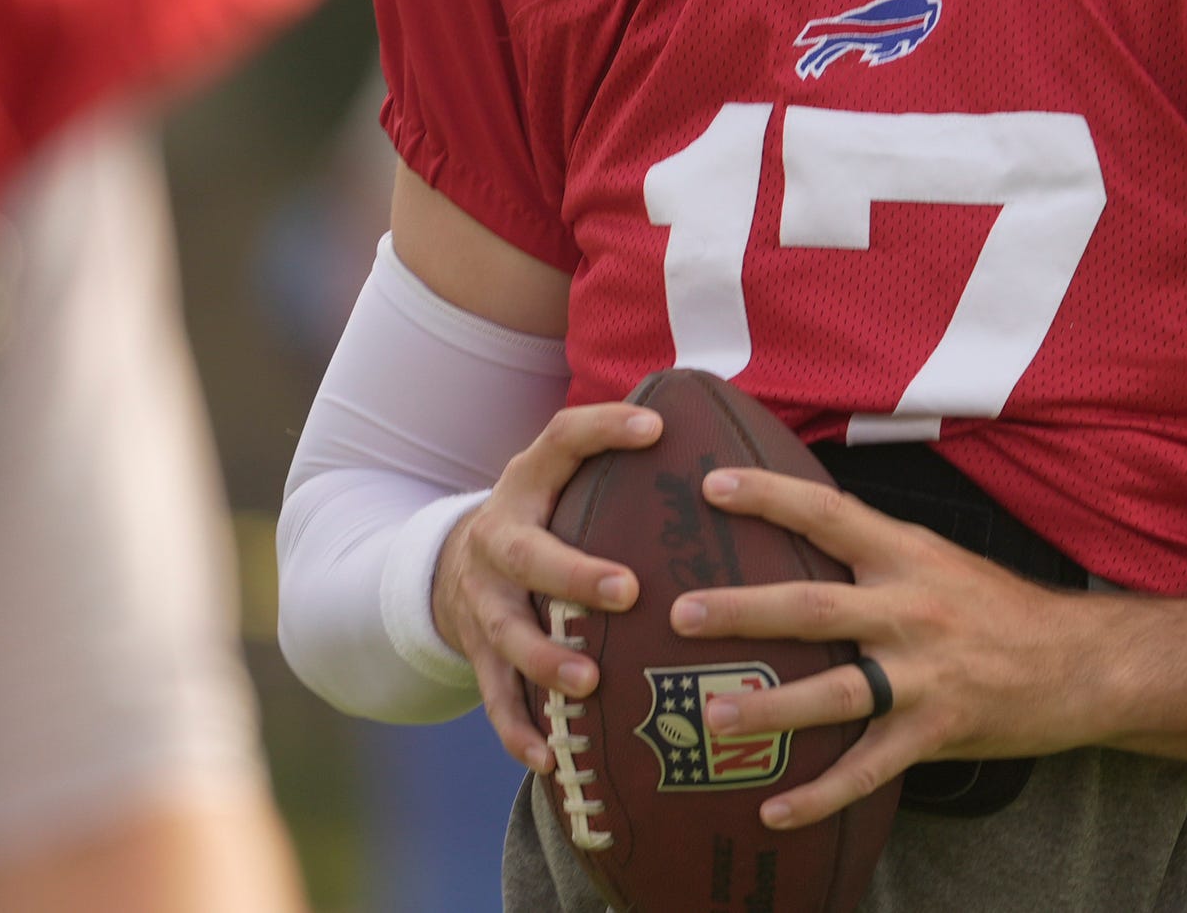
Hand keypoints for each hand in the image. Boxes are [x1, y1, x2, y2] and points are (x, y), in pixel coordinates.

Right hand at [434, 402, 664, 769]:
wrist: (451, 568)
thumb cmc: (549, 520)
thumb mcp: (567, 479)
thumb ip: (629, 467)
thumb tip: (734, 446)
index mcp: (528, 484)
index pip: (562, 439)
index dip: (603, 430)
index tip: (657, 427)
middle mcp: (498, 538)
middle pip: (527, 553)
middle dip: (575, 573)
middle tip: (628, 590)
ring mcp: (482, 599)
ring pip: (506, 632)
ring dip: (546, 658)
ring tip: (589, 681)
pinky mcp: (477, 654)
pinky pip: (495, 697)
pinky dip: (519, 730)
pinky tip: (550, 758)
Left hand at [669, 467, 1101, 829]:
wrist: (1083, 662)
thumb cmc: (1004, 610)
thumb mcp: (943, 561)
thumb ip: (880, 552)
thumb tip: (807, 533)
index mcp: (910, 555)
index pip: (829, 513)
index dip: (769, 495)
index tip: (710, 485)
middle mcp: (912, 609)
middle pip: (814, 606)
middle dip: (744, 610)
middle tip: (680, 613)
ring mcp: (924, 674)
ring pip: (834, 692)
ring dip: (769, 706)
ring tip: (713, 714)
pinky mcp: (936, 731)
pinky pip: (867, 768)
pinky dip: (818, 795)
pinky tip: (771, 811)